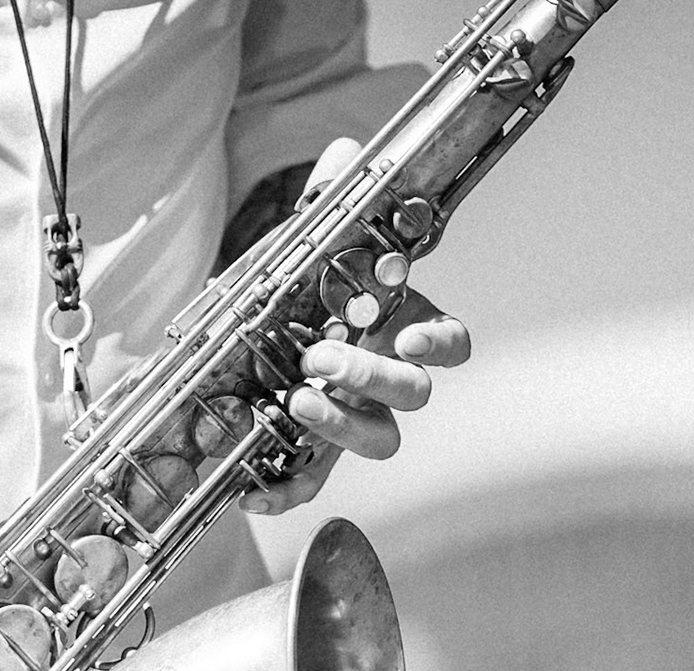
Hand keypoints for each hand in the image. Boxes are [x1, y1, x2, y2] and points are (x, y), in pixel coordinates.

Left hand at [240, 138, 472, 514]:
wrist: (244, 342)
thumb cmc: (296, 296)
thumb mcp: (303, 248)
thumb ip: (327, 206)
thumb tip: (343, 155)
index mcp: (398, 326)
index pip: (449, 341)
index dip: (440, 343)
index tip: (410, 336)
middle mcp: (385, 378)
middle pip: (413, 393)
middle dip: (372, 377)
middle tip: (321, 359)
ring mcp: (352, 419)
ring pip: (380, 441)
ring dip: (343, 425)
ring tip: (296, 400)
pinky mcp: (310, 456)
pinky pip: (312, 484)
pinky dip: (284, 492)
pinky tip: (252, 487)